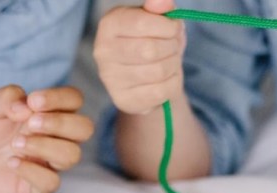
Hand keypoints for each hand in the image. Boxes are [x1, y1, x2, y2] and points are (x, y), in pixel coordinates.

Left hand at [0, 84, 93, 192]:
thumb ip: (7, 97)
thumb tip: (26, 106)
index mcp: (50, 112)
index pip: (74, 100)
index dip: (60, 98)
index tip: (33, 101)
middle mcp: (56, 137)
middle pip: (84, 128)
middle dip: (60, 123)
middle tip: (30, 123)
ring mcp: (50, 163)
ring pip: (72, 155)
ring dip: (45, 146)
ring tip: (16, 144)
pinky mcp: (38, 186)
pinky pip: (52, 182)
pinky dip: (32, 170)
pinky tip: (12, 162)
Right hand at [94, 0, 186, 114]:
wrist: (145, 75)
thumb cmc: (152, 39)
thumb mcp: (158, 18)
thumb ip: (159, 7)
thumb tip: (162, 2)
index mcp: (110, 24)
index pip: (142, 23)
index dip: (167, 26)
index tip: (173, 28)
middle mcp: (103, 51)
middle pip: (151, 50)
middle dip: (172, 47)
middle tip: (172, 46)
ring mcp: (110, 78)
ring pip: (158, 71)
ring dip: (174, 65)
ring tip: (169, 61)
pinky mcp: (123, 100)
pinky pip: (160, 92)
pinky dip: (172, 84)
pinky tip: (166, 78)